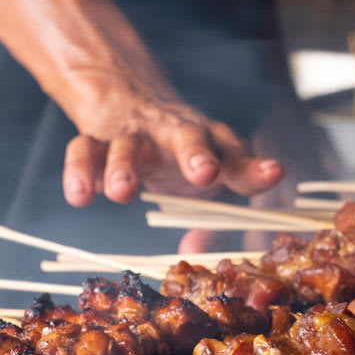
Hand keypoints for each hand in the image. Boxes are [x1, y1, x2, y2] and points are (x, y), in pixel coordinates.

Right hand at [60, 98, 282, 206]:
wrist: (129, 99)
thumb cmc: (178, 150)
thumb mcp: (202, 176)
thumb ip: (208, 219)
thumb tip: (194, 256)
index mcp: (210, 142)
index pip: (235, 154)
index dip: (252, 168)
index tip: (274, 174)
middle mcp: (174, 134)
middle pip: (188, 137)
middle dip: (195, 154)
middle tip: (203, 174)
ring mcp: (134, 135)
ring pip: (128, 144)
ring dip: (124, 166)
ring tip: (120, 193)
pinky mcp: (96, 139)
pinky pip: (83, 150)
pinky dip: (79, 171)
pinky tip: (80, 196)